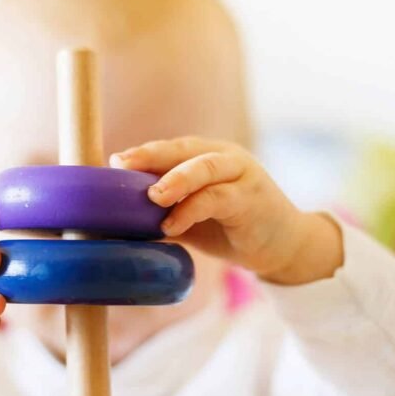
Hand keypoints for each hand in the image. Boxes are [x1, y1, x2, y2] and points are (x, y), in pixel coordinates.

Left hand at [110, 137, 343, 285]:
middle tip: (120, 165)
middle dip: (150, 155)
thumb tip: (116, 217)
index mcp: (207, 156)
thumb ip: (164, 209)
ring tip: (152, 197)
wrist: (282, 246)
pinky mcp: (252, 197)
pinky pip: (217, 198)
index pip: (170, 149)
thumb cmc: (230, 229)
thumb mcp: (192, 216)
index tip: (112, 163)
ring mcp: (241, 175)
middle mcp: (224, 158)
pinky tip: (172, 226)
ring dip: (175, 180)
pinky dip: (191, 210)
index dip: (142, 153)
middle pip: (184, 149)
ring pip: (203, 167)